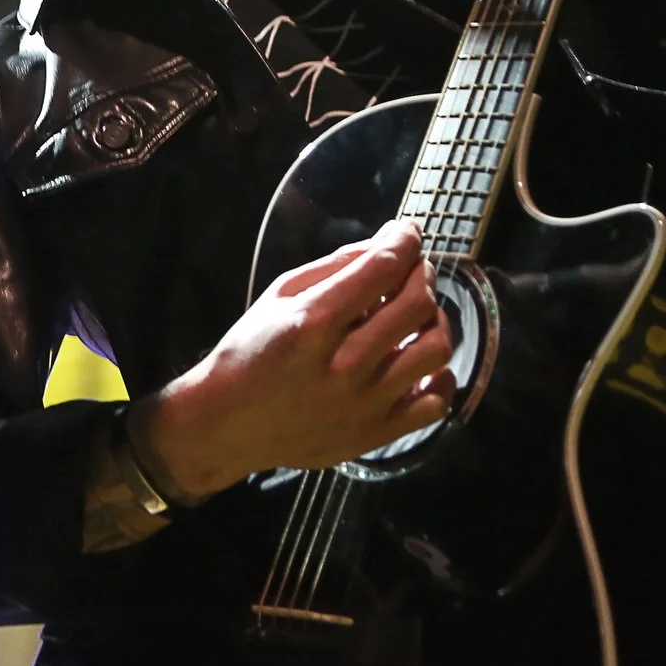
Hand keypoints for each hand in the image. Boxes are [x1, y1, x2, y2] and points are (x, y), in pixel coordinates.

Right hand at [131, 221, 455, 502]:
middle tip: (412, 270)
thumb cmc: (248, 353)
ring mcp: (363, 403)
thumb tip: (385, 242)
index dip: (406, 239)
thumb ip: (332, 267)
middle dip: (422, 274)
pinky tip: (421, 364)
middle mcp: (344, 363)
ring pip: (436, 350)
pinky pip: (435, 404)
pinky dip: (440, 377)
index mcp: (313, 322)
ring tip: (417, 316)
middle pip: (417, 304)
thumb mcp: (277, 297)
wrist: (226, 425)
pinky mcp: (373, 434)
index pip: (382, 267)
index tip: (409, 232)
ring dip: (435, 321)